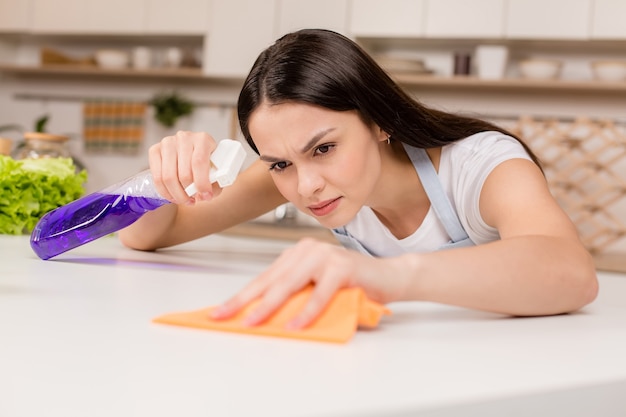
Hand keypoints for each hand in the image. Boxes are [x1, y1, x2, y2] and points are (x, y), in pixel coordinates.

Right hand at [149, 131, 218, 204]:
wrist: (194, 151)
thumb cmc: (207, 162)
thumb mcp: (217, 170)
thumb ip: (215, 183)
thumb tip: (204, 195)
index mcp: (203, 139)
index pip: (199, 162)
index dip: (202, 183)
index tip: (206, 196)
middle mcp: (184, 138)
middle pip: (183, 172)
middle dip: (188, 193)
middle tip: (194, 200)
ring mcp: (168, 143)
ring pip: (168, 176)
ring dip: (176, 194)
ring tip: (184, 200)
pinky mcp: (155, 150)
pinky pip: (156, 177)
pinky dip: (164, 191)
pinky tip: (173, 196)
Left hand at [211, 238, 407, 329]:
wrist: (390, 276)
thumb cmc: (352, 285)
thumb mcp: (316, 290)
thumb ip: (295, 297)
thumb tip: (263, 320)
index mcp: (297, 253)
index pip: (264, 278)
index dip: (241, 296)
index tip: (220, 312)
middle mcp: (308, 249)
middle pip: (271, 280)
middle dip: (245, 301)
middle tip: (224, 317)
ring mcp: (325, 255)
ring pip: (291, 284)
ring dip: (270, 306)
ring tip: (253, 323)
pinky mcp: (343, 267)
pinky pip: (320, 293)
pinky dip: (307, 311)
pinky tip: (295, 325)